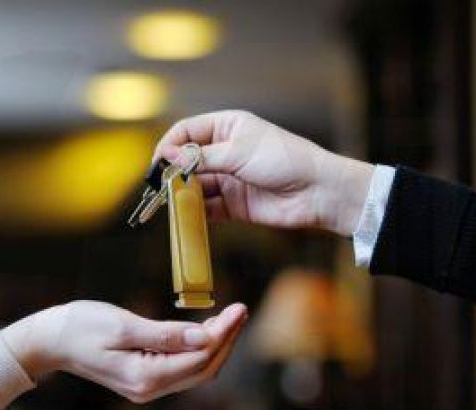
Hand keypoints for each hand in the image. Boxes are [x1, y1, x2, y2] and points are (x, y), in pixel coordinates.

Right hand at [2, 301, 247, 402]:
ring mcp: (147, 387)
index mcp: (146, 377)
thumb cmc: (79, 327)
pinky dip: (197, 350)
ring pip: (195, 370)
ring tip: (229, 317)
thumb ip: (166, 334)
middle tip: (240, 310)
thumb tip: (205, 337)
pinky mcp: (143, 379)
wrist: (49, 341)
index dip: (224, 334)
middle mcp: (150, 389)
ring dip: (215, 345)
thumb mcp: (123, 324)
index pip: (200, 358)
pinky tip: (204, 330)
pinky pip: (181, 368)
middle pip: (204, 368)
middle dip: (226, 340)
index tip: (238, 308)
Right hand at [155, 110, 374, 235]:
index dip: (169, 145)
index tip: (158, 162)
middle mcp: (225, 151)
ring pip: (195, 186)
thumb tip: (168, 156)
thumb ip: (201, 157)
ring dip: (182, 194)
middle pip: (187, 161)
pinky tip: (187, 216)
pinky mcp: (234, 205)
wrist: (317, 191)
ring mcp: (229, 178)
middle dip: (173, 173)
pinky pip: (207, 209)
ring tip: (171, 203)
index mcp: (227, 127)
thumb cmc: (284, 160)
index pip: (187, 131)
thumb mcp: (238, 152)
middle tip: (160, 186)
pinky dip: (195, 213)